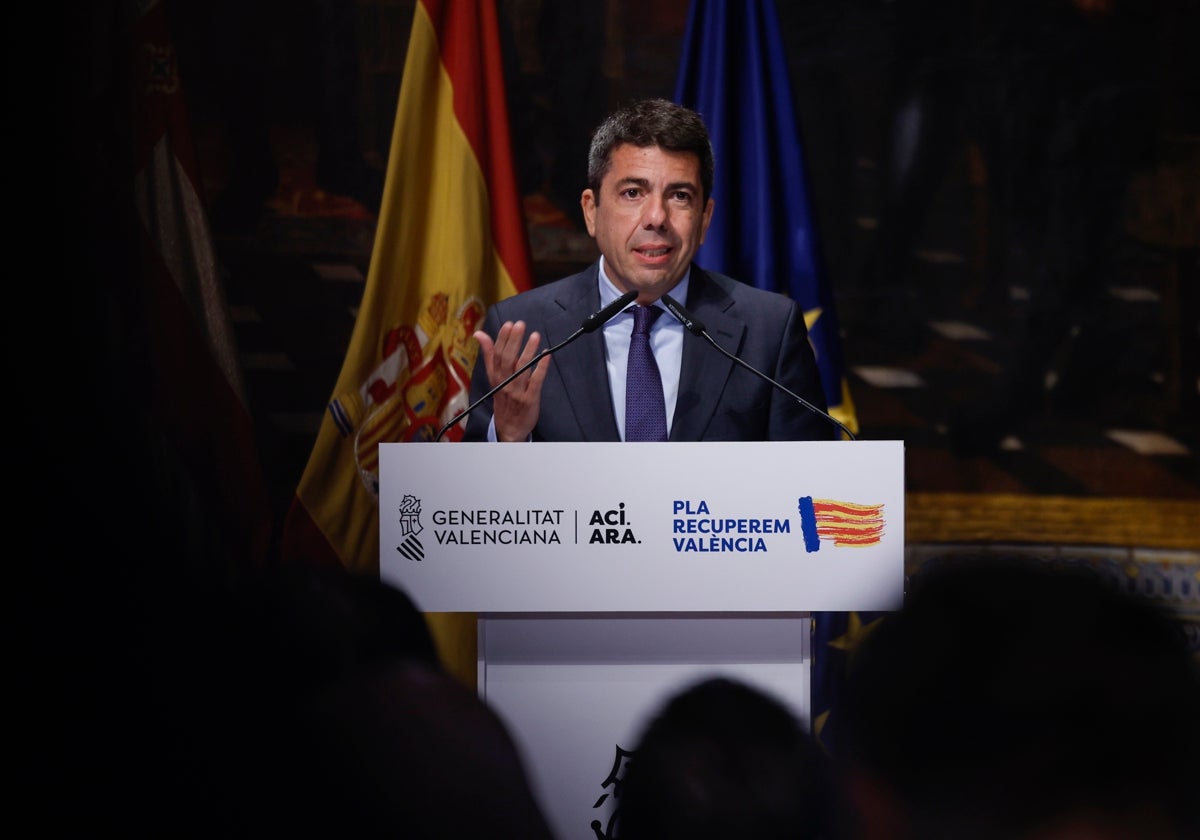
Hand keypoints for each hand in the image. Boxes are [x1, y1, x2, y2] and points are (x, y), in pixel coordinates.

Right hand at [473, 321, 547, 440]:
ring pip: (521, 369)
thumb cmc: (503, 399)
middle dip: (514, 341)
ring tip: (534, 336)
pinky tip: (546, 356)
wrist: (509, 428)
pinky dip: (541, 368)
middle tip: (520, 325)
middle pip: (508, 359)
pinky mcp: (530, 399)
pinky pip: (536, 382)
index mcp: (495, 377)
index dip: (502, 339)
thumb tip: (479, 334)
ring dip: (528, 351)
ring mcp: (517, 391)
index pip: (496, 355)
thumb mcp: (493, 378)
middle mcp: (505, 383)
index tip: (508, 324)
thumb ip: (489, 355)